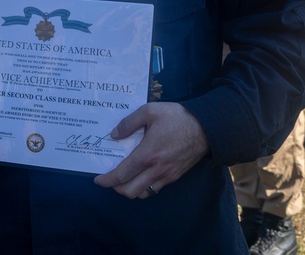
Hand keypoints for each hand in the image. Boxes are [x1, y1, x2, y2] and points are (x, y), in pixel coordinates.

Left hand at [93, 102, 208, 198]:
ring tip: (124, 178)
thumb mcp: (150, 111)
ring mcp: (166, 175)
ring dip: (130, 190)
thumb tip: (114, 135)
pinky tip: (140, 176)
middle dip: (116, 188)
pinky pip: (155, 189)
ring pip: (143, 194)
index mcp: (147, 154)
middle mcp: (156, 170)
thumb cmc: (177, 117)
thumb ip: (129, 123)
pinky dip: (143, 188)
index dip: (106, 180)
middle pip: (130, 191)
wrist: (206, 127)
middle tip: (110, 178)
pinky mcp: (175, 176)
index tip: (97, 180)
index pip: (121, 175)